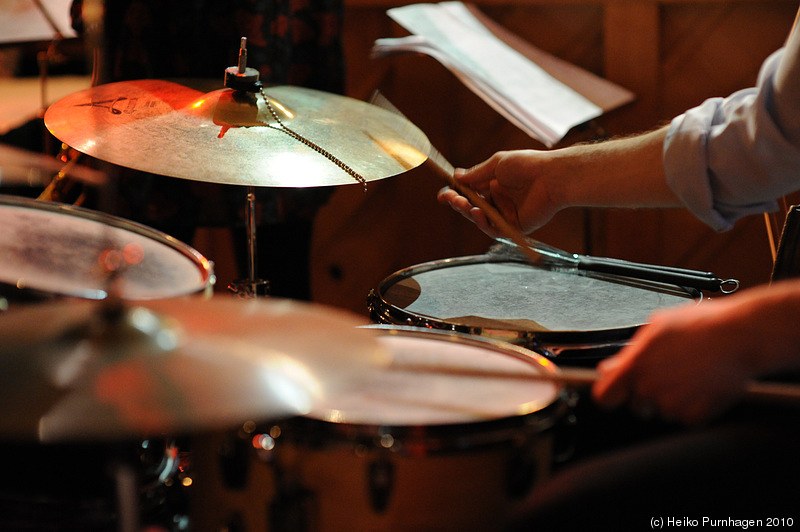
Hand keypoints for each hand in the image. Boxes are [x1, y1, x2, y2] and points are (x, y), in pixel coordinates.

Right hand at [437, 150, 563, 236]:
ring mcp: (507, 214)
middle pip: (472, 207)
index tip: (445, 193)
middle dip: (459, 203)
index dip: (456, 194)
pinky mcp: (516, 227)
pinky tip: (477, 213)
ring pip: (481, 219)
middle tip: (450, 199)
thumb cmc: (527, 165)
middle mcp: (500, 200)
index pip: (470, 192)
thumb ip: (476, 174)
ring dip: (468, 212)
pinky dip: (483, 223)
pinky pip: (495, 229)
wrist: (550, 176)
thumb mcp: (496, 164)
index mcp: (495, 185)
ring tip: (463, 204)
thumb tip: (456, 176)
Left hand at [592, 280, 799, 423]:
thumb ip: (630, 351)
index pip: (604, 397)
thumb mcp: (656, 326)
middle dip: (644, 394)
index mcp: (635, 367)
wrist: (741, 336)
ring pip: (661, 411)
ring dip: (670, 398)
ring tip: (688, 373)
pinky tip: (700, 383)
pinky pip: (684, 417)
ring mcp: (672, 405)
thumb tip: (611, 367)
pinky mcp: (695, 416)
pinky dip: (691, 406)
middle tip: (664, 374)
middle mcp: (650, 389)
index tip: (616, 390)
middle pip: (635, 406)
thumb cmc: (701, 324)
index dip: (609, 394)